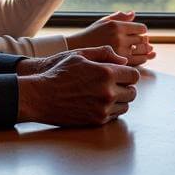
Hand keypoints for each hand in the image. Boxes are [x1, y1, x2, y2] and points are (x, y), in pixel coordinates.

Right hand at [16, 46, 141, 126]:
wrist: (41, 97)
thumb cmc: (59, 73)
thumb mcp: (80, 55)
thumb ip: (104, 53)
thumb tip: (123, 61)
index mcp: (106, 73)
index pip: (134, 75)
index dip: (128, 73)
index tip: (121, 73)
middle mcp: (107, 92)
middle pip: (132, 92)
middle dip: (126, 86)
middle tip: (115, 83)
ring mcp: (103, 108)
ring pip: (125, 105)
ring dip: (120, 99)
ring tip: (106, 93)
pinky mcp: (97, 121)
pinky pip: (114, 116)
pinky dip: (111, 109)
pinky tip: (99, 102)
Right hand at [68, 10, 155, 65]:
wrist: (78, 50)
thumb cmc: (91, 34)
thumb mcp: (104, 22)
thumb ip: (119, 17)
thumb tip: (133, 13)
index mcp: (117, 26)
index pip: (141, 28)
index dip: (142, 30)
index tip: (140, 33)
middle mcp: (119, 38)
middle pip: (142, 40)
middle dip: (144, 41)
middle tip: (145, 42)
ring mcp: (119, 51)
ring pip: (141, 51)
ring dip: (146, 51)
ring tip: (145, 50)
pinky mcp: (118, 63)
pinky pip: (137, 61)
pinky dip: (142, 59)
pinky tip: (140, 57)